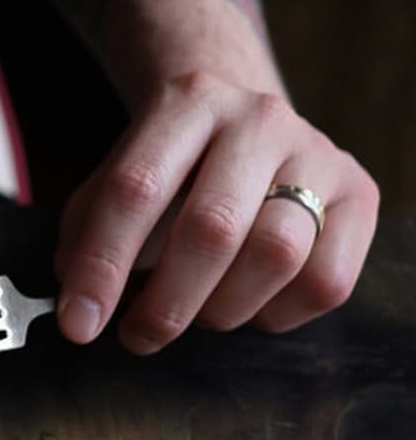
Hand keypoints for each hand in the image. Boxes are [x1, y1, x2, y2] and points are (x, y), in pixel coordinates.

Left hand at [53, 71, 378, 353]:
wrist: (244, 124)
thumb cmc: (171, 166)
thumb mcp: (117, 179)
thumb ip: (87, 236)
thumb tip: (80, 308)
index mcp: (186, 103)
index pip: (136, 190)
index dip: (102, 266)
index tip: (78, 325)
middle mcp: (258, 119)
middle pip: (212, 227)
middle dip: (166, 303)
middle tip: (137, 337)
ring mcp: (318, 152)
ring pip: (275, 256)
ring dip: (223, 308)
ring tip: (197, 313)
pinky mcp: (361, 193)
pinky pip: (326, 280)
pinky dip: (279, 312)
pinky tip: (250, 302)